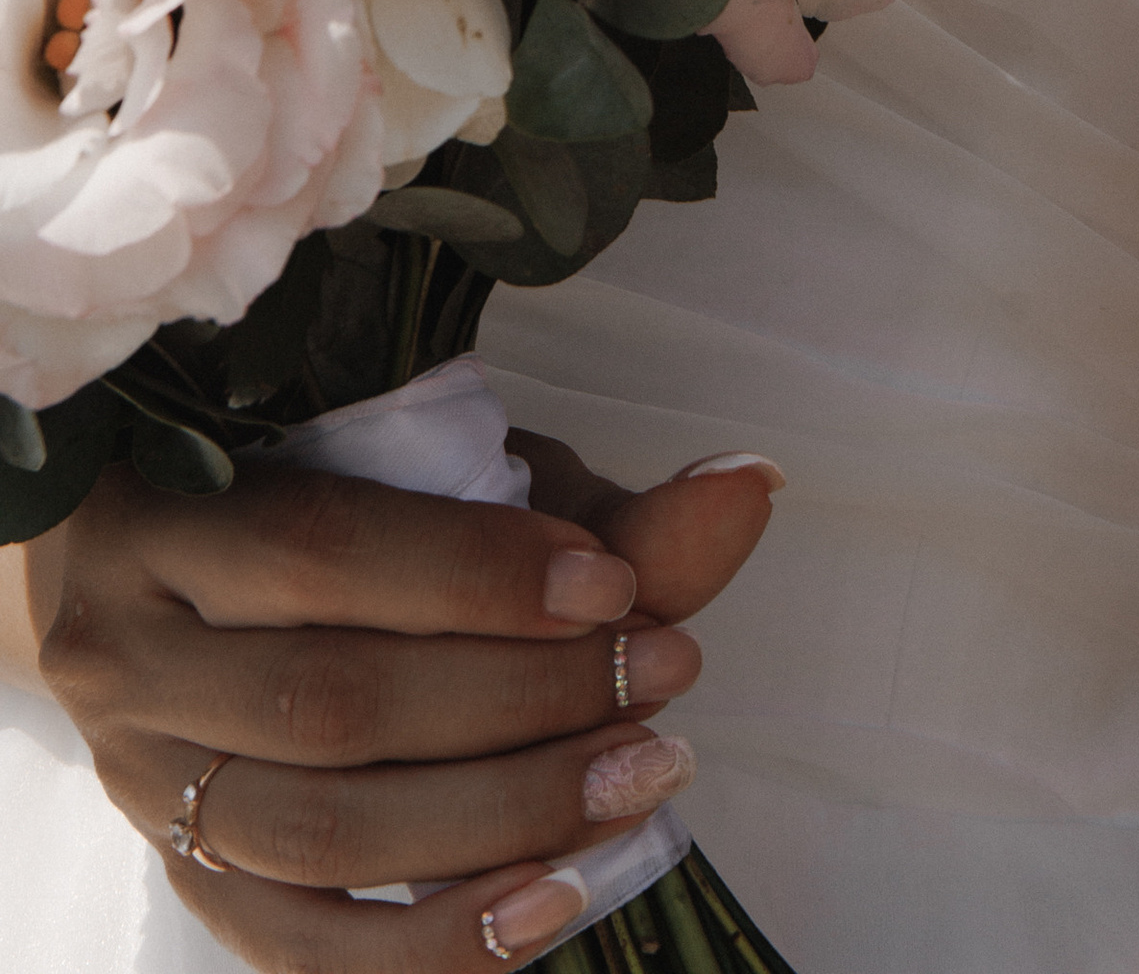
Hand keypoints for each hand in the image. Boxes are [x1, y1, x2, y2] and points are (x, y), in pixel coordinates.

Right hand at [33, 435, 780, 969]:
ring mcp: (144, 786)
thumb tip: (748, 491)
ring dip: (503, 816)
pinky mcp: (188, 883)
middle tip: (667, 673)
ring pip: (321, 834)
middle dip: (521, 698)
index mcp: (170, 519)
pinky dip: (436, 941)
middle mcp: (128, 657)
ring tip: (643, 775)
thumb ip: (588, 506)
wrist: (167, 590)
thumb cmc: (336, 504)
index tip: (616, 587)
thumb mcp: (447, 473)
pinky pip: (303, 950)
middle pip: (331, 702)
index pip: (322, 552)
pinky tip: (553, 902)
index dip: (477, 576)